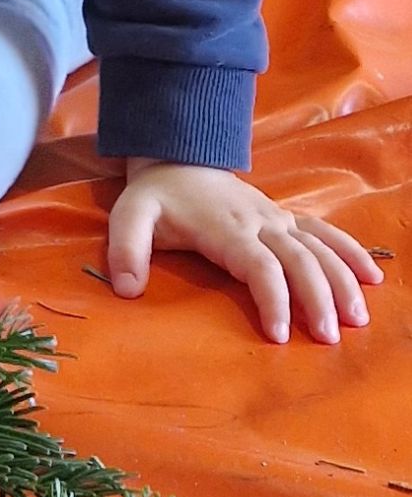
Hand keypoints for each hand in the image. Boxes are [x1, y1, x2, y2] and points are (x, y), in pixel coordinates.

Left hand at [109, 160, 383, 344]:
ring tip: (357, 319)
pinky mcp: (286, 216)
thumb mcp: (128, 217)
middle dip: (318, 299)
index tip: (280, 335)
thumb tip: (128, 290)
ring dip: (342, 281)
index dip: (273, 299)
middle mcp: (260, 223)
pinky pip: (325, 231)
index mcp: (226, 229)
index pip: (260, 267)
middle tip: (329, 338)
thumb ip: (125, 250)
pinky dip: (350, 252)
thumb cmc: (155, 197)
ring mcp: (277, 218)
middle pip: (299, 260)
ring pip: (319, 248)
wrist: (177, 157)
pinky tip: (372, 278)